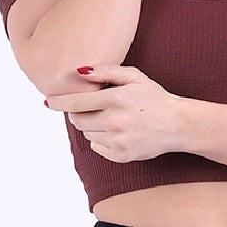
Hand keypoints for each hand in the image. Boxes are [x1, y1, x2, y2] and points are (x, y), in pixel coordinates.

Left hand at [47, 64, 186, 163]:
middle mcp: (116, 121)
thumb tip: (80, 71)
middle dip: (77, 113)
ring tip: (109, 119)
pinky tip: (116, 132)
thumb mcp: (134, 77)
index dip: (58, 102)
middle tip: (89, 108)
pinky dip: (100, 141)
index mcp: (117, 99)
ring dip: (91, 126)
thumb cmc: (154, 98)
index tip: (48, 102)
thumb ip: (106, 71)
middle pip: (78, 120)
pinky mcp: (122, 155)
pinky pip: (97, 148)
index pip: (77, 102)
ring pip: (87, 134)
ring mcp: (119, 141)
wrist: (178, 125)